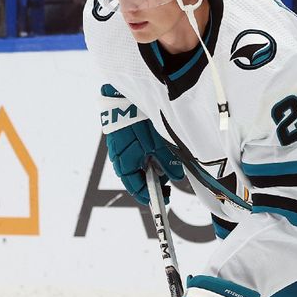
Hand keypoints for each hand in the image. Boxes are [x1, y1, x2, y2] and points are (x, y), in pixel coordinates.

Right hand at [100, 84, 183, 204]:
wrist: (125, 97)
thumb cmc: (139, 121)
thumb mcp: (156, 144)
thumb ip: (166, 161)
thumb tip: (176, 178)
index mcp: (125, 165)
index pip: (136, 188)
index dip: (151, 196)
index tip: (164, 200)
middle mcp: (120, 160)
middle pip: (139, 178)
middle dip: (155, 180)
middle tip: (170, 181)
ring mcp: (122, 150)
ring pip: (140, 166)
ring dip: (154, 167)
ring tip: (168, 164)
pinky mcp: (126, 140)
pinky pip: (138, 154)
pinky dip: (149, 156)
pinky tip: (159, 151)